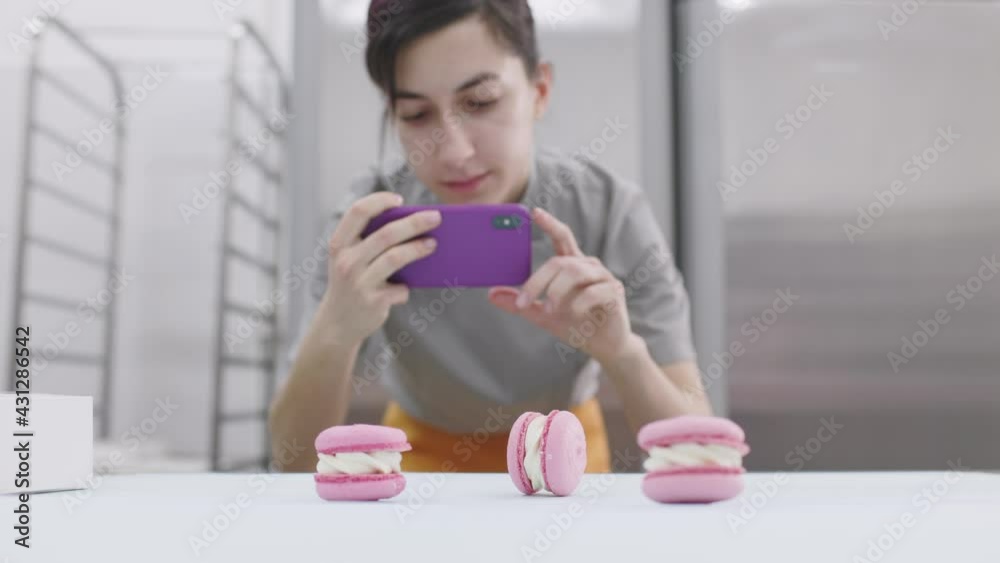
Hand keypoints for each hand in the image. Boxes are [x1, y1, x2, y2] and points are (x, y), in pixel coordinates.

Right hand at [319, 192, 440, 345]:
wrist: (337, 323)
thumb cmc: (351, 282)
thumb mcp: (349, 259)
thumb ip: (368, 241)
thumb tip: (411, 223)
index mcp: (339, 244)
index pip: (358, 212)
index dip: (380, 201)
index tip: (400, 199)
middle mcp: (346, 261)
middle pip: (386, 234)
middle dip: (414, 223)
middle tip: (436, 217)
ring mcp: (359, 282)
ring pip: (395, 257)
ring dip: (418, 248)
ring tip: (433, 243)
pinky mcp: (373, 301)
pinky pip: (400, 288)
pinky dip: (406, 287)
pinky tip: (405, 288)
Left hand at [487, 207, 632, 364]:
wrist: (604, 345)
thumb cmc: (575, 324)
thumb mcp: (542, 315)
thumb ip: (520, 304)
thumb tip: (491, 294)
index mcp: (573, 265)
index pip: (562, 237)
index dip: (550, 224)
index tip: (534, 212)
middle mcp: (589, 267)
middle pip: (561, 262)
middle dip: (539, 280)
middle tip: (523, 302)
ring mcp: (604, 278)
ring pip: (576, 272)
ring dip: (557, 291)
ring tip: (547, 309)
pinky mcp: (614, 293)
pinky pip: (594, 291)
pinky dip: (578, 303)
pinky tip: (572, 315)